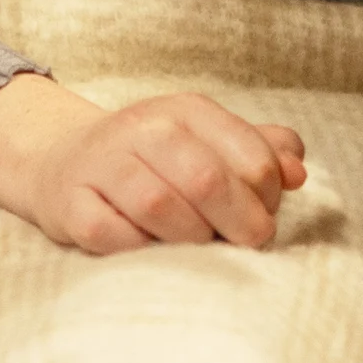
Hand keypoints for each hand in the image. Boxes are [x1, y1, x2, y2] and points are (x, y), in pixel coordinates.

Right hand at [0, 71, 304, 254]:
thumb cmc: (155, 160)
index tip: (265, 217)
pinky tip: (152, 251)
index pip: (250, 156)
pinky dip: (140, 250)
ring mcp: (103, 164)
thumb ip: (261, 150)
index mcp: (188, 111)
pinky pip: (112, 235)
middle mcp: (144, 128)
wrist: (64, 161)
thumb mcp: (209, 141)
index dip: (267, 197)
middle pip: (207, 180)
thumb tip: (297, 173)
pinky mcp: (71, 204)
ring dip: (190, 238)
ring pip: (159, 206)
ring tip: (200, 247)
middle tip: (246, 245)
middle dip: (238, 223)